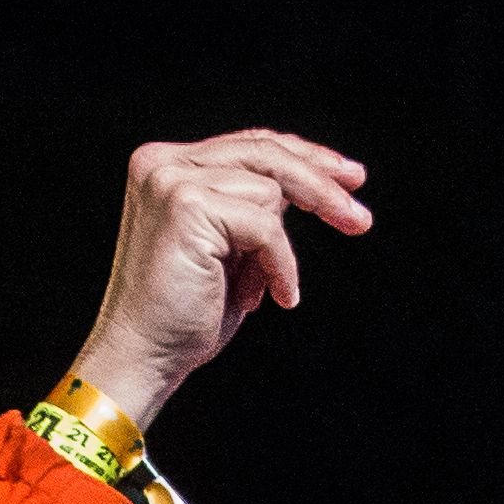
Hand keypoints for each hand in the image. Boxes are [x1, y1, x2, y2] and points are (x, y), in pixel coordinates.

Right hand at [60, 129, 373, 432]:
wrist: (143, 358)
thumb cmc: (185, 315)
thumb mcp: (229, 248)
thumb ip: (254, 210)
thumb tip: (313, 187)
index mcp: (167, 165)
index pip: (250, 145)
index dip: (304, 158)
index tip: (349, 177)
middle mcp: (163, 163)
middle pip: (266, 153)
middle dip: (322, 184)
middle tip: (360, 220)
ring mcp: (172, 180)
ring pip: (271, 191)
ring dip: (282, 249)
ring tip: (271, 291)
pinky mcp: (187, 205)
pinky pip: (267, 226)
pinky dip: (280, 265)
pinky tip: (274, 298)